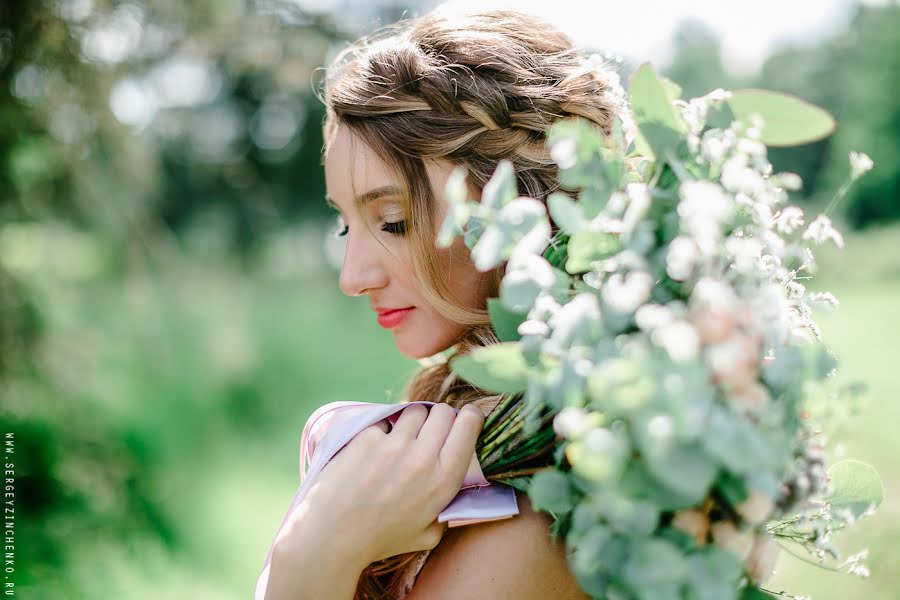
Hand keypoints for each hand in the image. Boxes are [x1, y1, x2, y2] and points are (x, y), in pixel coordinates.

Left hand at [274, 402, 484, 567]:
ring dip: (413, 421)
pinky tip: (374, 450)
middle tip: (430, 434)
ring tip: (401, 441)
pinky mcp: (367, 437)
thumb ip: (448, 509)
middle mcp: (423, 457)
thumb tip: (458, 489)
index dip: (471, 417)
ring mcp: (394, 444)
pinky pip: (385, 420)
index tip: (465, 420)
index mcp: (443, 480)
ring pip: (416, 411)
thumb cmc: (380, 539)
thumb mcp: (428, 534)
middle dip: (441, 419)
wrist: (332, 535)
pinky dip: (384, 430)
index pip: (469, 425)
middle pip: (444, 412)